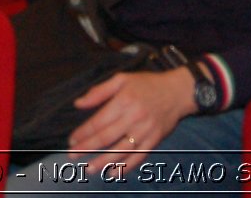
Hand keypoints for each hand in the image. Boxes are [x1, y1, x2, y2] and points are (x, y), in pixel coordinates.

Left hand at [67, 68, 196, 171]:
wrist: (178, 91)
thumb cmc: (147, 84)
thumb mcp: (122, 79)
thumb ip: (99, 91)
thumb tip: (78, 104)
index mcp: (124, 101)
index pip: (98, 122)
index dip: (83, 133)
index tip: (72, 140)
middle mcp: (134, 118)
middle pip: (106, 137)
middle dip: (87, 148)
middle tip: (72, 157)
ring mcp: (145, 131)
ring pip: (121, 150)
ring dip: (103, 162)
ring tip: (89, 169)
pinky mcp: (154, 141)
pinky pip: (138, 157)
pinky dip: (126, 167)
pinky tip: (113, 172)